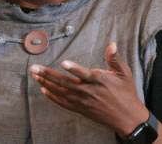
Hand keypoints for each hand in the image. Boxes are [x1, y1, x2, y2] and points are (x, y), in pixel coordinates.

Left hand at [30, 42, 149, 139]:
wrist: (127, 117)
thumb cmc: (126, 92)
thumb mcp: (124, 73)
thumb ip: (114, 58)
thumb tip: (112, 44)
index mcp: (99, 80)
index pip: (84, 74)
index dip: (74, 69)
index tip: (63, 63)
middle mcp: (88, 91)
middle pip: (65, 82)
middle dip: (47, 75)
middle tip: (34, 68)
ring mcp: (83, 101)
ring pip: (61, 92)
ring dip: (46, 83)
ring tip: (34, 75)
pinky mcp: (81, 109)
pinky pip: (63, 103)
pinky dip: (53, 97)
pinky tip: (44, 90)